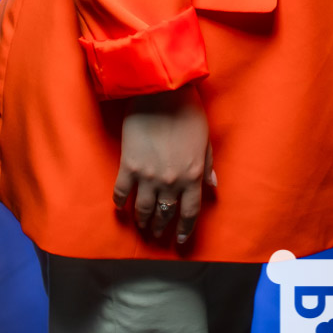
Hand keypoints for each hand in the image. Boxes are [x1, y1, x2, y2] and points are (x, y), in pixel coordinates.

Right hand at [112, 83, 215, 245]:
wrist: (162, 92)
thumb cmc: (188, 112)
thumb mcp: (205, 140)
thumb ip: (207, 166)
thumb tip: (212, 187)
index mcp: (192, 175)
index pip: (190, 212)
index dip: (185, 230)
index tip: (181, 240)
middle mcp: (171, 181)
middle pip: (165, 213)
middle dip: (161, 227)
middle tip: (157, 234)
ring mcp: (148, 176)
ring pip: (143, 209)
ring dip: (142, 221)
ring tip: (142, 226)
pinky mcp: (128, 166)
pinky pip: (121, 193)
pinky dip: (120, 203)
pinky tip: (121, 207)